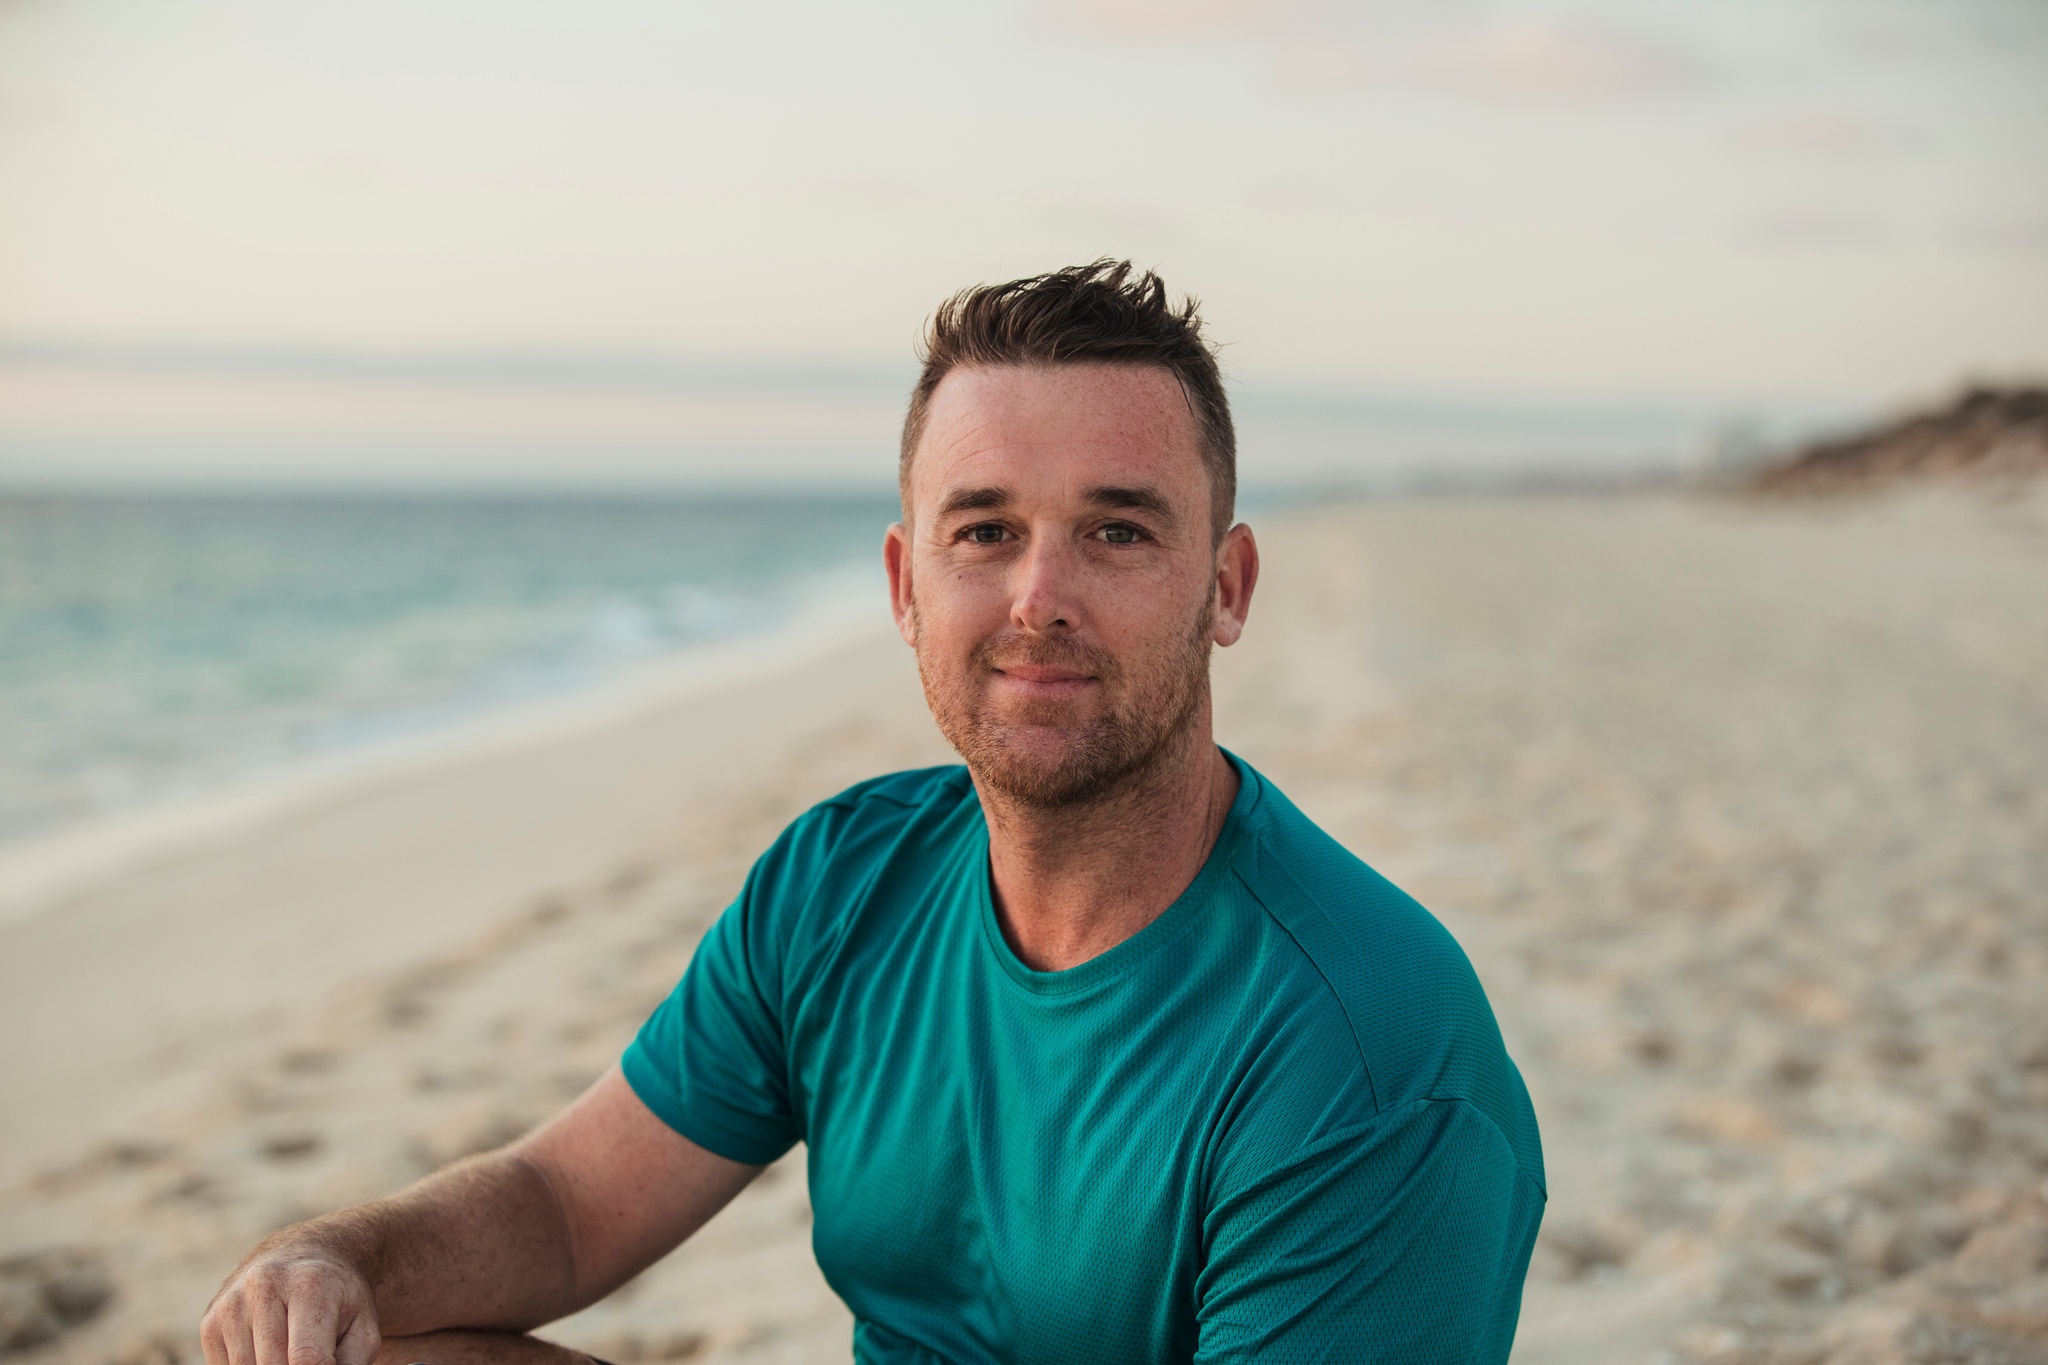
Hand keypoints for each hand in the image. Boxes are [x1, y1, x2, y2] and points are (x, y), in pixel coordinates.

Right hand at [201, 1246, 381, 1364]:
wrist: (300, 1257)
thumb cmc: (336, 1300)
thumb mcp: (361, 1326)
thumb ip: (351, 1363)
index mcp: (309, 1284)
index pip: (307, 1358)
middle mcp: (263, 1286)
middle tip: (309, 1354)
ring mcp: (231, 1303)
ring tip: (292, 1346)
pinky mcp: (210, 1321)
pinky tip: (268, 1347)